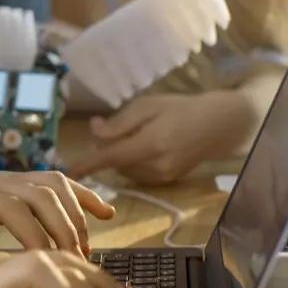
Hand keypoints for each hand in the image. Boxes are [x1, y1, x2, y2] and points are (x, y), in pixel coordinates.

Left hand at [0, 171, 116, 256]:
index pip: (11, 206)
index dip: (32, 232)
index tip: (47, 263)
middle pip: (41, 192)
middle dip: (64, 226)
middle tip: (76, 263)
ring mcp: (10, 178)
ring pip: (55, 184)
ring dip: (77, 214)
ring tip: (87, 251)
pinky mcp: (20, 183)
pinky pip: (59, 183)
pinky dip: (84, 196)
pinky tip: (107, 213)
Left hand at [67, 91, 254, 184]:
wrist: (220, 125)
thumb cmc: (182, 108)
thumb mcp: (148, 105)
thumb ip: (120, 122)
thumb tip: (94, 132)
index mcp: (150, 144)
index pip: (109, 158)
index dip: (86, 164)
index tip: (67, 170)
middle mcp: (155, 166)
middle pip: (115, 164)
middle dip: (107, 150)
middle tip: (112, 128)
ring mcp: (162, 177)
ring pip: (125, 170)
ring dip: (120, 156)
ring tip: (134, 134)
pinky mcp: (167, 181)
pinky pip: (138, 174)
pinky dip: (133, 162)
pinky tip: (145, 145)